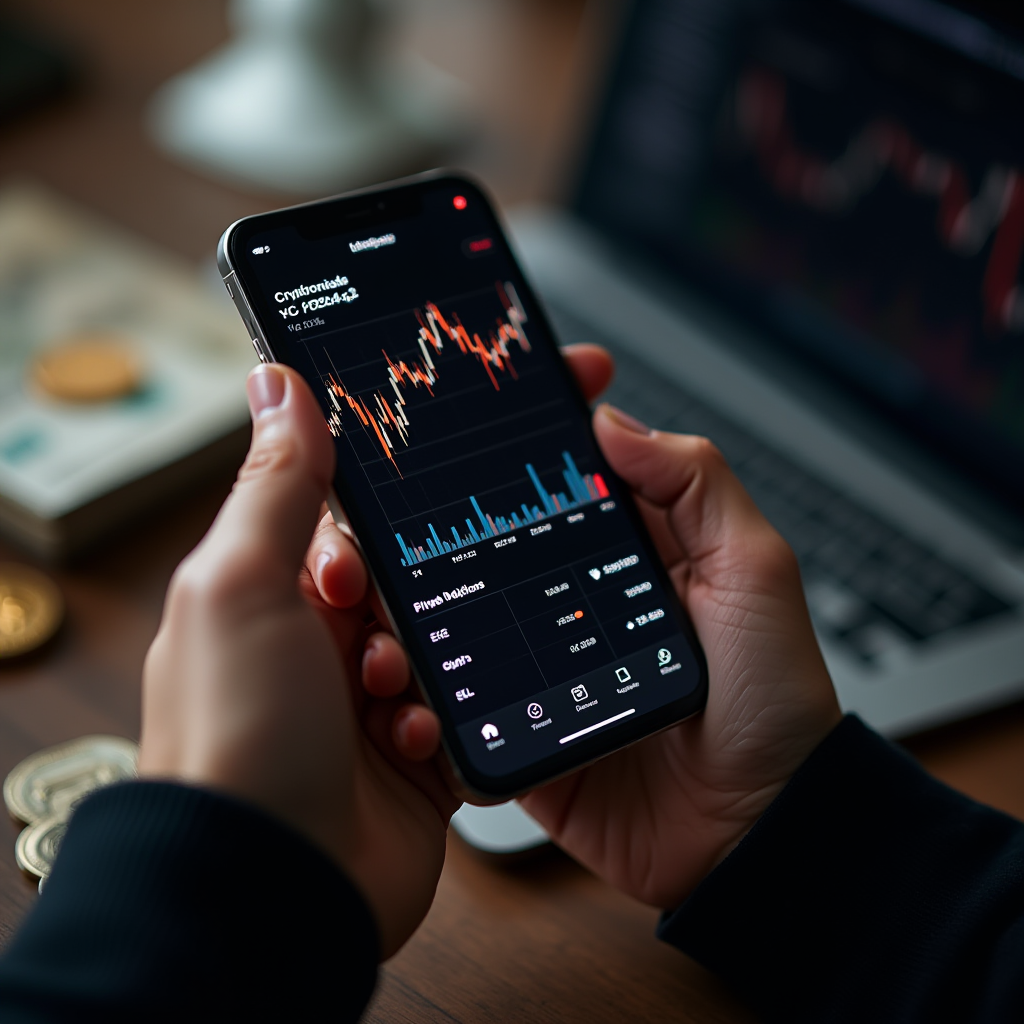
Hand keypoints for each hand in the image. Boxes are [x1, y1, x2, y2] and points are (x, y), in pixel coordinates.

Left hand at [139, 364, 457, 958]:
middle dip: (409, 592)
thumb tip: (277, 385)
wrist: (274, 884)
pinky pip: (459, 712)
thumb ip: (273, 485)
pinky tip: (414, 738)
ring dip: (426, 661)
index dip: (371, 506)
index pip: (337, 521)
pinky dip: (443, 721)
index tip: (418, 481)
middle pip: (400, 580)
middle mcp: (315, 649)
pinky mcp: (413, 761)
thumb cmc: (236, 735)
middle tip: (392, 611)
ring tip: (390, 687)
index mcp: (268, 598)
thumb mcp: (242, 585)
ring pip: (440, 642)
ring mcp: (364, 707)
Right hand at [380, 344, 840, 908]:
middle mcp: (570, 594)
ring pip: (450, 608)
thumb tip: (613, 421)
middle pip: (484, 533)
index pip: (563, 468)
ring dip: (403, 595)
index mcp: (625, 547)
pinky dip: (414, 683)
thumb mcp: (753, 572)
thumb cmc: (773, 701)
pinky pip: (450, 697)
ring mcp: (536, 659)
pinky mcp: (512, 724)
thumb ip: (696, 486)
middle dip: (427, 513)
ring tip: (363, 583)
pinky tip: (389, 668)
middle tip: (382, 501)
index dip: (528, 425)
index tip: (487, 386)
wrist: (754, 834)